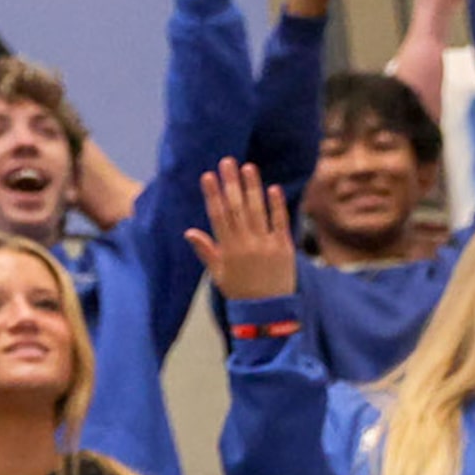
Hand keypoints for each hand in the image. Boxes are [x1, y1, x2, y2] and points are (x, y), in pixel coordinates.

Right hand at [183, 158, 298, 301]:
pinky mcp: (285, 247)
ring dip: (252, 188)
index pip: (218, 216)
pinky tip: (272, 188)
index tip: (208, 175)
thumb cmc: (240, 292)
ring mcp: (267, 244)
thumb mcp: (218, 274)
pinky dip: (277, 205)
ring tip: (248, 167)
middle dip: (231, 183)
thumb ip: (206, 251)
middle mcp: (247, 244)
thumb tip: (189, 231)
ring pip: (258, 210)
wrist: (269, 312)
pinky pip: (280, 222)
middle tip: (227, 162)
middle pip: (237, 208)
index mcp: (228, 250)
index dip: (213, 195)